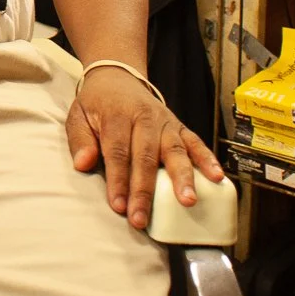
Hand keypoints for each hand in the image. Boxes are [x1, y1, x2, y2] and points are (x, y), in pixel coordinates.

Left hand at [66, 67, 222, 229]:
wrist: (118, 77)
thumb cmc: (97, 104)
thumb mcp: (78, 116)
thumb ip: (80, 140)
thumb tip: (83, 164)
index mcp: (117, 115)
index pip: (118, 151)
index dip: (118, 180)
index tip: (118, 206)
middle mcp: (144, 118)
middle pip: (146, 156)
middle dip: (144, 190)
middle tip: (142, 218)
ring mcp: (165, 122)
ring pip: (175, 150)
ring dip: (182, 177)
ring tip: (188, 201)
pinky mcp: (180, 126)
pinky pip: (196, 143)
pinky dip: (207, 159)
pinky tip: (216, 177)